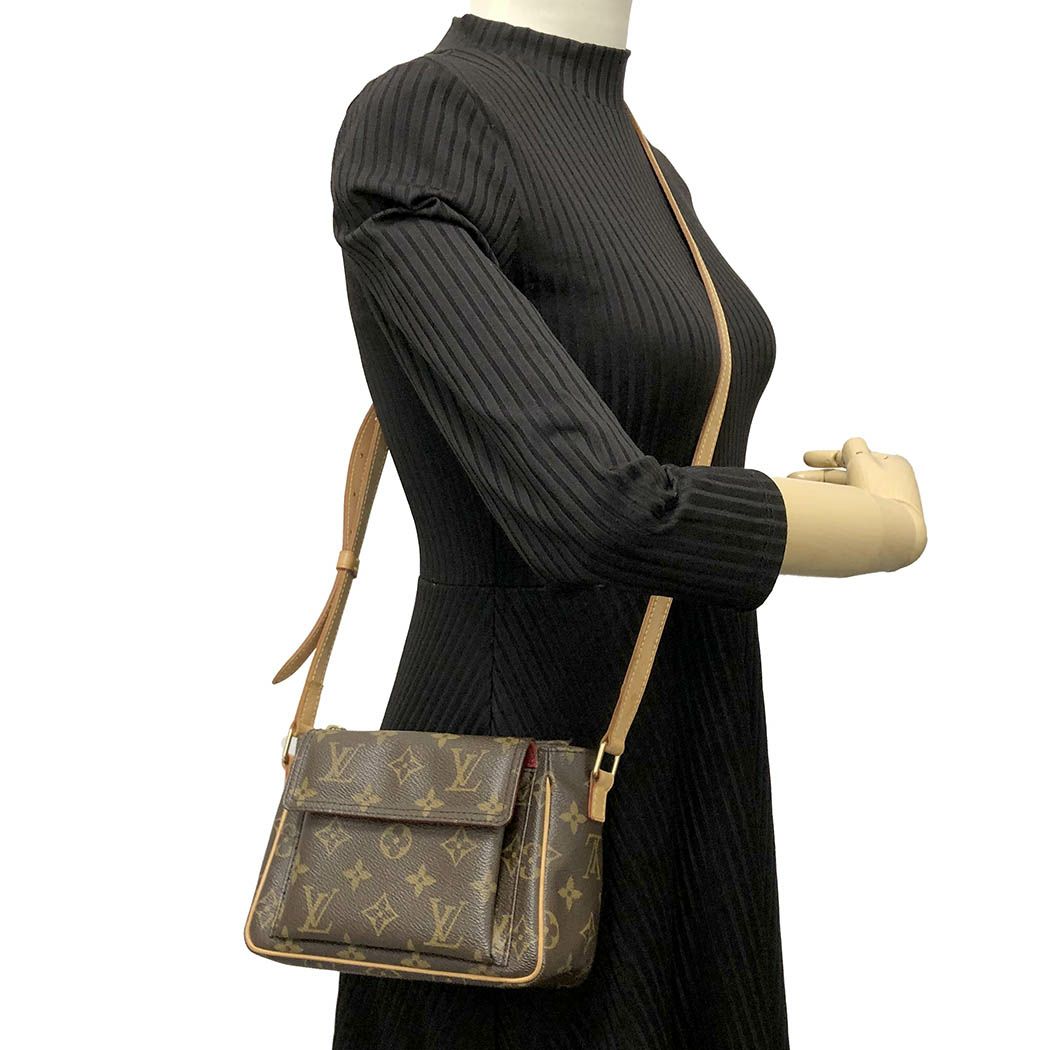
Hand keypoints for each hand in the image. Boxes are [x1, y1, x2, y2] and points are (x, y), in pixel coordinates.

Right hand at [788, 437, 926, 567]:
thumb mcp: (862, 461)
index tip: (805, 458)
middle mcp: (891, 485)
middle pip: (847, 477)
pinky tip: (816, 514)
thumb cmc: (881, 495)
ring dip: (822, 494)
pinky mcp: (878, 528)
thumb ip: (852, 449)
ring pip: (846, 496)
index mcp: (894, 465)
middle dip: (817, 478)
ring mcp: (886, 508)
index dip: (827, 456)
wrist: (896, 536)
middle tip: (792, 478)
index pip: (855, 456)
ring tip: (798, 499)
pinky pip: (850, 514)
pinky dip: (833, 509)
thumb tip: (850, 446)